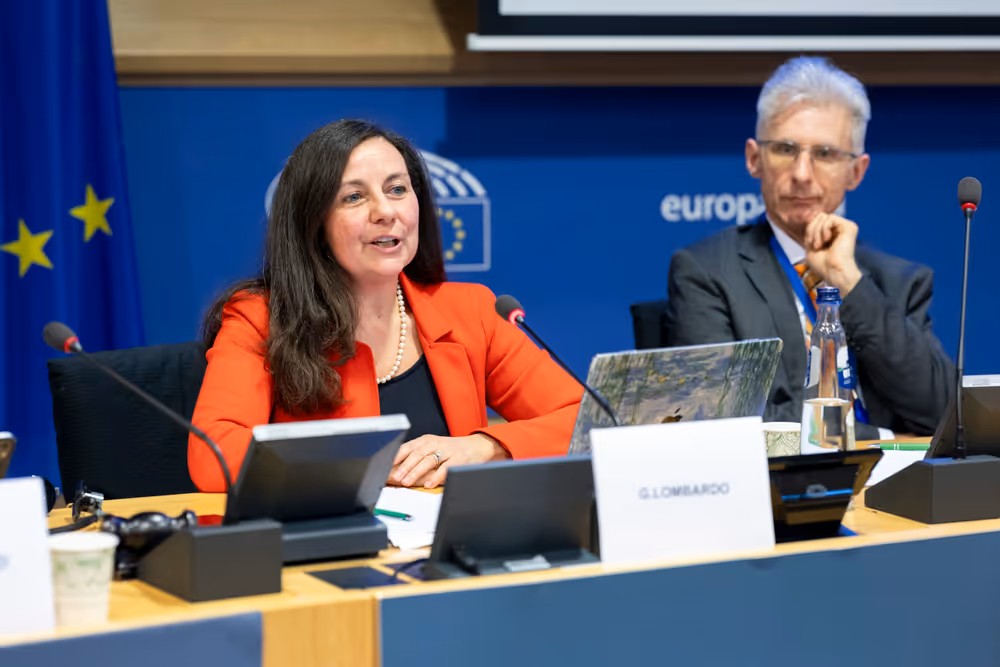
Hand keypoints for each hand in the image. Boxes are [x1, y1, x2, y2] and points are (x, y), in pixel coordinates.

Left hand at [388, 433, 510, 488]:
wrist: (477, 446)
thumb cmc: (450, 450)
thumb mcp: (432, 448)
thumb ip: (416, 456)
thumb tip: (395, 471)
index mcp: (426, 440)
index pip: (407, 447)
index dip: (396, 457)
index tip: (385, 467)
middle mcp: (435, 443)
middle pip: (416, 454)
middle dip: (404, 466)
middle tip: (395, 477)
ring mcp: (447, 451)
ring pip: (428, 461)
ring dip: (416, 472)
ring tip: (407, 482)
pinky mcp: (458, 459)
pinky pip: (445, 469)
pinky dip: (436, 477)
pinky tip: (428, 484)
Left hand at [803, 212, 862, 295]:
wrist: (833, 272)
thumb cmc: (823, 265)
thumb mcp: (810, 244)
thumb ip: (811, 229)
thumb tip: (812, 215)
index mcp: (830, 233)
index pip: (816, 220)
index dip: (809, 230)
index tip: (810, 244)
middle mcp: (839, 229)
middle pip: (819, 216)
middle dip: (812, 230)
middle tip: (815, 245)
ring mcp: (845, 227)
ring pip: (823, 216)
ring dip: (816, 232)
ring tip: (819, 245)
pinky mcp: (849, 226)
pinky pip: (830, 217)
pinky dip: (823, 229)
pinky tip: (826, 240)